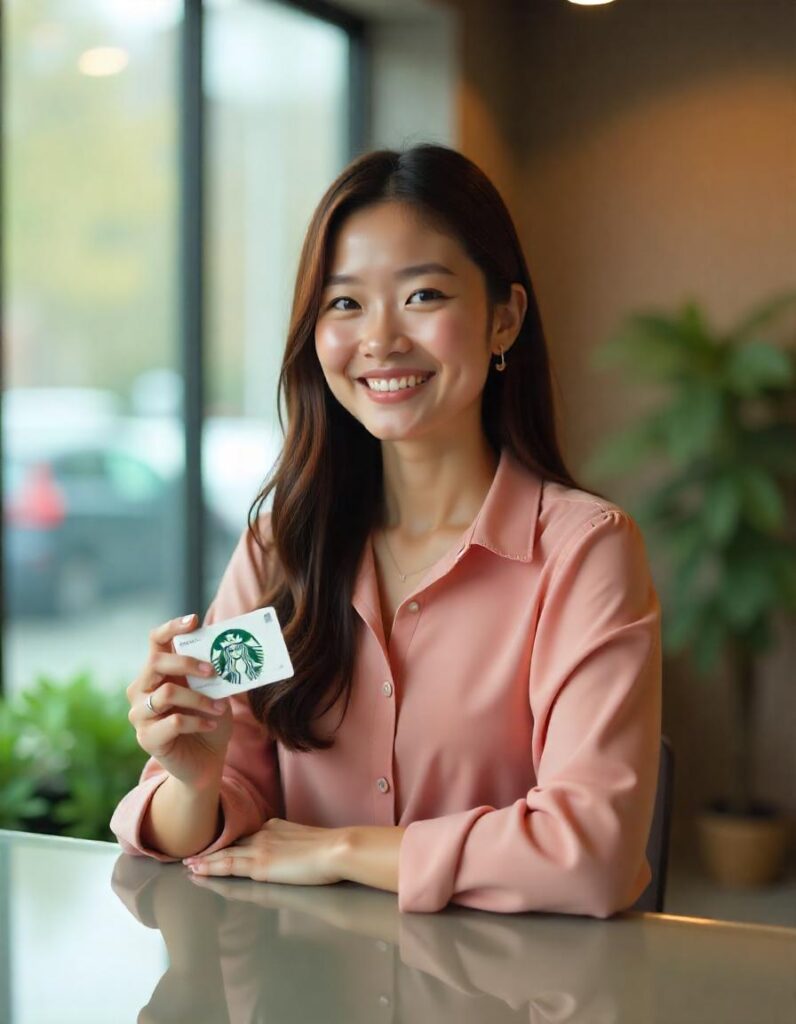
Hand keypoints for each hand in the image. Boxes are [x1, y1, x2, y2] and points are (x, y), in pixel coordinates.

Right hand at [125, 613, 232, 787]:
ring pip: (167, 693)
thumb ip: (211, 674)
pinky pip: (174, 721)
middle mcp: (142, 689)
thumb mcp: (214, 692)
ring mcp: (140, 714)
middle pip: (157, 663)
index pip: (156, 641)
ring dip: (200, 698)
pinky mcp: (147, 738)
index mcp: (157, 672)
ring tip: (221, 707)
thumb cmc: (209, 720)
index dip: (172, 628)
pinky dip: (198, 720)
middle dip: (187, 663)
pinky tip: (212, 724)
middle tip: (214, 671)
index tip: (193, 621)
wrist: (205, 762)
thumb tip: (227, 652)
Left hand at [183, 818, 346, 886]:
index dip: (230, 842)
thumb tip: (293, 850)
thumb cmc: (331, 847)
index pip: (247, 836)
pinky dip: (209, 868)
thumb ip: (295, 843)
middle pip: (232, 843)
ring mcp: (260, 850)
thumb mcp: (309, 839)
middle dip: (212, 850)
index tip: (218, 846)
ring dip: (205, 860)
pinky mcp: (259, 866)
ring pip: (224, 855)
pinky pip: (227, 867)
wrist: (336, 849)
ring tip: (188, 865)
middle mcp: (264, 834)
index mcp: (275, 827)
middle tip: (192, 855)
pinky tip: (197, 871)